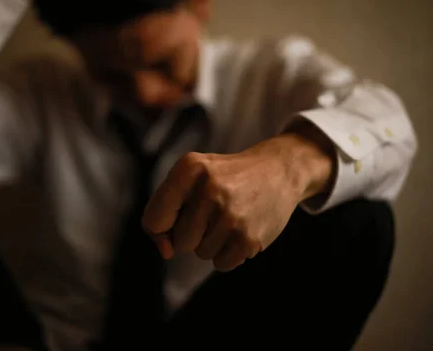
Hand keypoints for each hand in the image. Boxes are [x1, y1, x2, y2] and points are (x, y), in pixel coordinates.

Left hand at [142, 128, 333, 271]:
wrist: (278, 171)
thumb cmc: (224, 178)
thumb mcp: (191, 176)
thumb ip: (164, 211)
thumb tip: (166, 252)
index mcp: (189, 168)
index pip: (153, 220)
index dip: (161, 228)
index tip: (176, 221)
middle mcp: (209, 188)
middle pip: (180, 242)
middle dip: (193, 234)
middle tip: (213, 212)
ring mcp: (231, 214)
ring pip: (201, 253)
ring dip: (213, 242)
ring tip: (230, 217)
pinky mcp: (249, 237)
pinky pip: (221, 264)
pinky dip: (228, 253)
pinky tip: (241, 229)